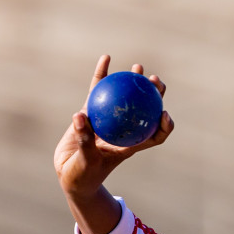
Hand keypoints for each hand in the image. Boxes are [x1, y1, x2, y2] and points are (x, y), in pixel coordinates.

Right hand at [54, 55, 173, 233]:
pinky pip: (100, 91)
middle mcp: (123, 131)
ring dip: (133, 83)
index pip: (154, 137)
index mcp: (129, 145)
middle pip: (145, 112)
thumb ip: (84, 140)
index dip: (164, 126)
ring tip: (138, 67)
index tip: (164, 113)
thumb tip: (80, 116)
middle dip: (155, 96)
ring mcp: (109, 120)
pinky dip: (103, 75)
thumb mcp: (85, 161)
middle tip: (154, 80)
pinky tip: (106, 58)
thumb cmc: (82, 175)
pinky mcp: (93, 112)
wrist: (69, 174)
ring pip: (125, 98)